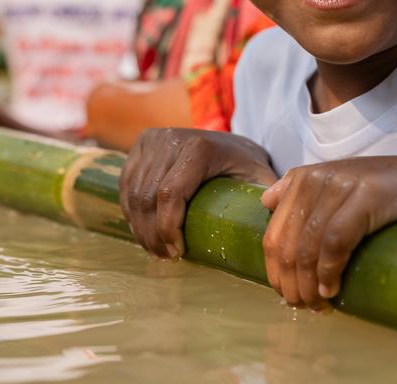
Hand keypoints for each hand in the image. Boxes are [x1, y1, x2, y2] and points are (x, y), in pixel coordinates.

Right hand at [120, 128, 276, 259]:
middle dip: (153, 235)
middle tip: (166, 257)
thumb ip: (267, 198)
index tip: (177, 252)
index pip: (170, 194)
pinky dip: (131, 212)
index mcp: (199, 147)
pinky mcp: (139, 145)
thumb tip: (270, 225)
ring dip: (140, 228)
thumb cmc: (244, 166)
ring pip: (133, 194)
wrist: (227, 140)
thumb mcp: (259, 179)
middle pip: (147, 197)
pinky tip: (144, 230)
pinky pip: (126, 186)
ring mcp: (151, 140)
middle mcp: (170, 139)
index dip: (167, 228)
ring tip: (156, 249)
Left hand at [259, 156, 396, 308]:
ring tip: (319, 304)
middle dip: (290, 283)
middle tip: (304, 307)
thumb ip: (305, 192)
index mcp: (307, 178)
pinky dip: (329, 270)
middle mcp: (320, 177)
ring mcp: (345, 183)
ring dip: (308, 284)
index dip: (276, 272)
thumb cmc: (392, 196)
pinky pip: (336, 239)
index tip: (288, 296)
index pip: (273, 234)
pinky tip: (333, 289)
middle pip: (286, 242)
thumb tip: (266, 201)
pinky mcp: (371, 195)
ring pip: (308, 245)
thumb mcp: (343, 189)